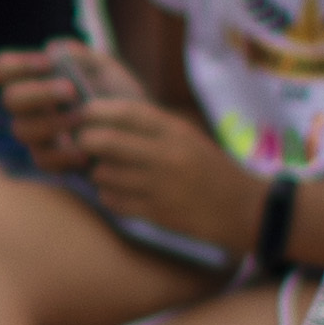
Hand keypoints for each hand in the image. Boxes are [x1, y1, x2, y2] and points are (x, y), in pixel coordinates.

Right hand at [0, 38, 109, 154]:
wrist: (139, 130)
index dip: (16, 65)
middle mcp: (27, 107)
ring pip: (23, 130)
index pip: (1, 69)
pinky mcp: (48, 160)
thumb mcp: (107, 69)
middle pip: (10, 99)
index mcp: (33, 78)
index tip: (48, 63)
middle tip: (72, 90)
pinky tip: (86, 150)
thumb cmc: (116, 93)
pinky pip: (42, 160)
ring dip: (53, 123)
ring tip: (84, 118)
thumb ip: (83, 57)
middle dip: (39, 93)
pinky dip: (64, 155)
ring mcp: (35, 134)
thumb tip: (55, 48)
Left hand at [66, 100, 267, 253]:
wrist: (241, 209)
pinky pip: (114, 201)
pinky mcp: (157, 213)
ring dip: (99, 173)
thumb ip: (151, 128)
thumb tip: (102, 118)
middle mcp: (166, 155)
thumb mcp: (187, 137)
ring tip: (108, 173)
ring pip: (104, 174)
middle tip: (83, 144)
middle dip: (86, 141)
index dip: (96, 111)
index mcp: (176, 131)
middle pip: (105, 141)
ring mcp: (160, 186)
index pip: (125, 111)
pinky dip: (109, 196)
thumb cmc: (209, 169)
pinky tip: (119, 193)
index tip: (82, 113)